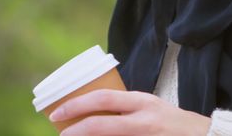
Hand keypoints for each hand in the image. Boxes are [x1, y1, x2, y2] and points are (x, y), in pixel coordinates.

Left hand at [49, 89, 211, 135]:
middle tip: (61, 134)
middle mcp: (145, 120)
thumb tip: (91, 112)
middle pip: (101, 125)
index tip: (58, 112)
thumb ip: (126, 108)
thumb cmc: (174, 123)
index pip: (103, 99)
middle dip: (76, 130)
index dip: (76, 105)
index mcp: (142, 102)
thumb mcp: (150, 107)